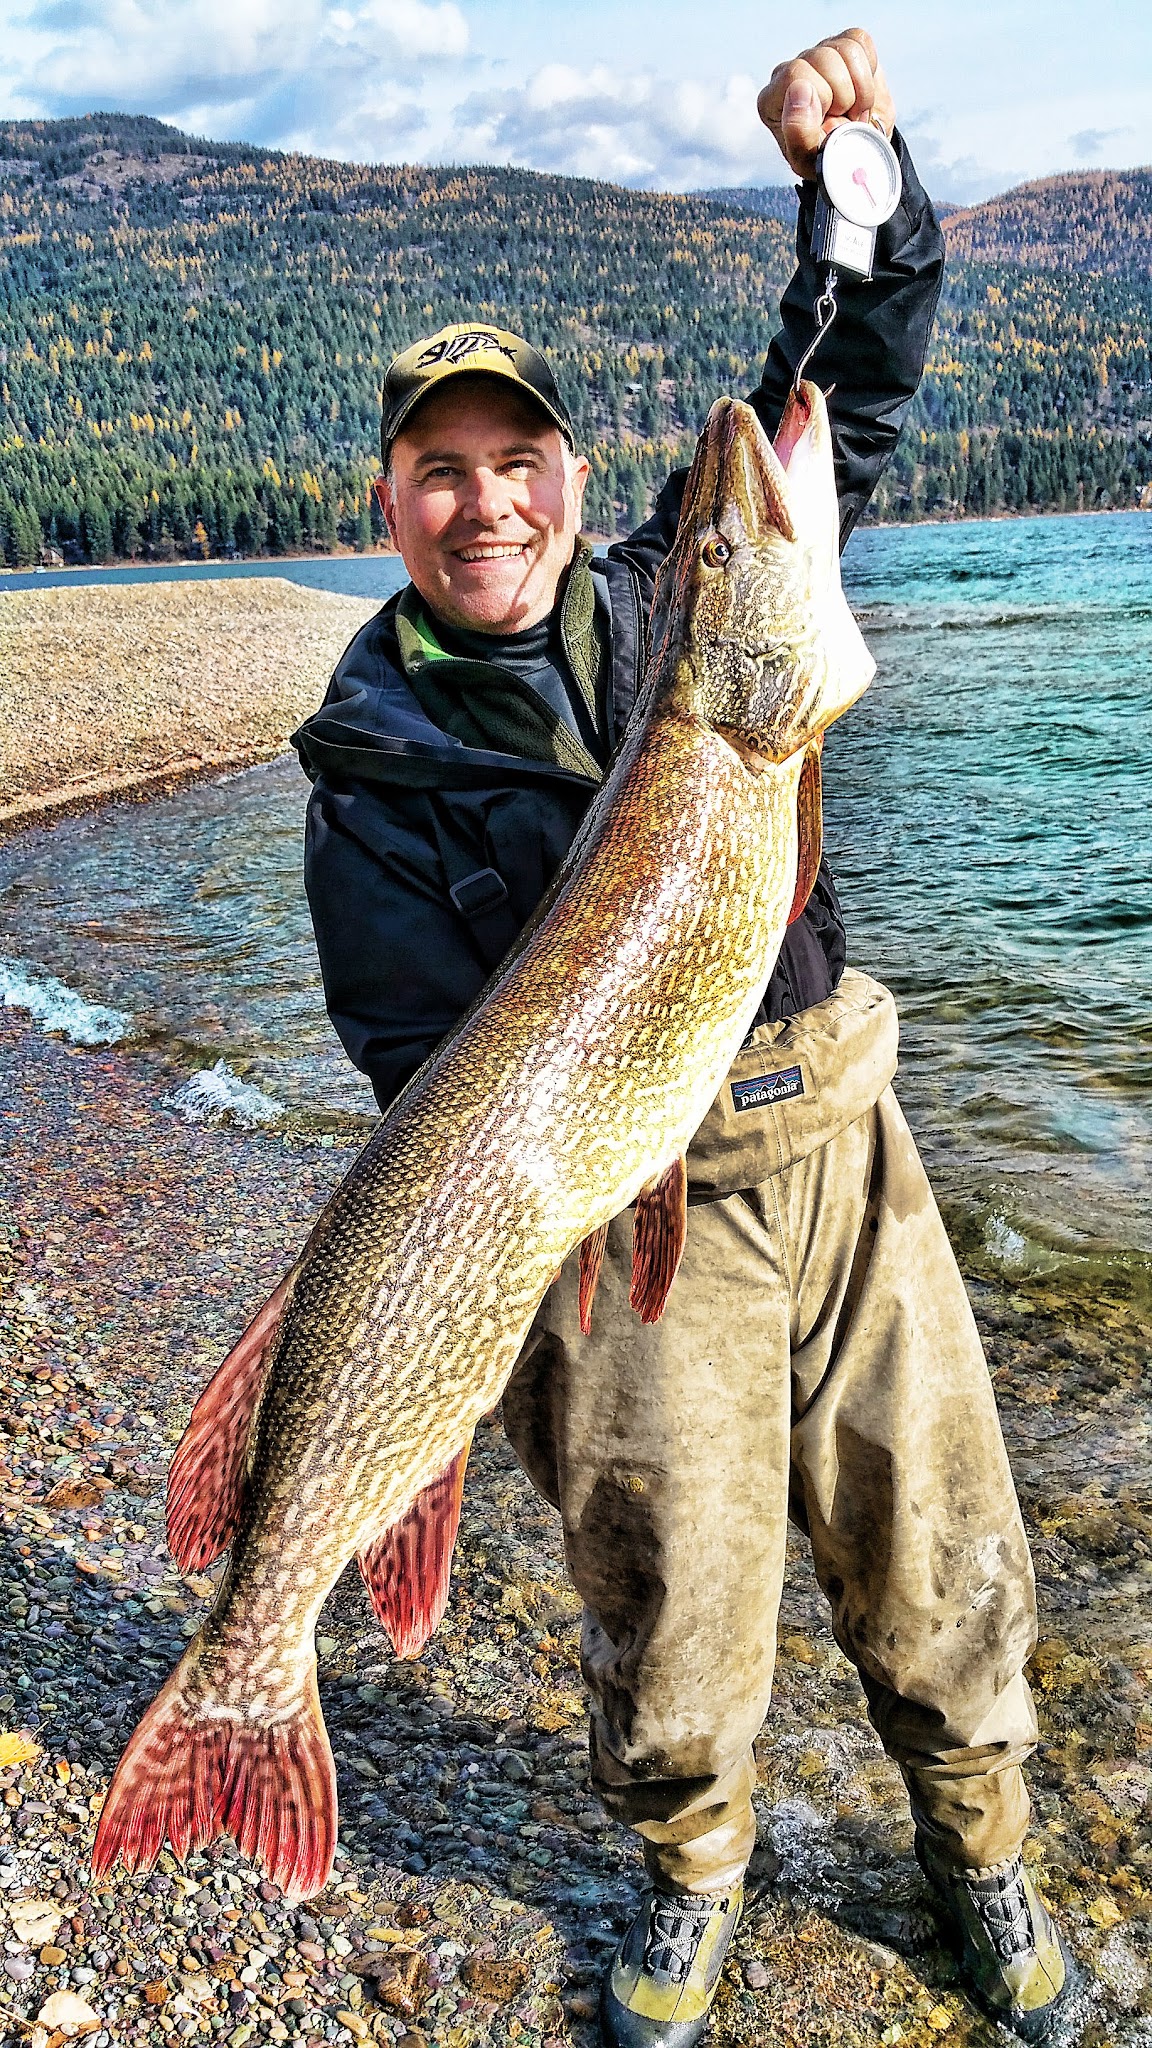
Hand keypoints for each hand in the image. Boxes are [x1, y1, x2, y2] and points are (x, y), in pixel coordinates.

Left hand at [757, 27, 894, 180]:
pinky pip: (858, 41)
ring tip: (854, 111)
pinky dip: (868, 72)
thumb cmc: (827, 157)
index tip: (829, 123)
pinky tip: (860, 93)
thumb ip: (800, 134)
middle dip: (844, 95)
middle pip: (822, 58)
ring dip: (860, 88)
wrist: (855, 151)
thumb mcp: (811, 161)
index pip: (796, 75)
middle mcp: (790, 71)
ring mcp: (816, 55)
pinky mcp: (841, 45)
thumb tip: (801, 89)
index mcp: (773, 100)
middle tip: (845, 120)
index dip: (823, 98)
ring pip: (844, 49)